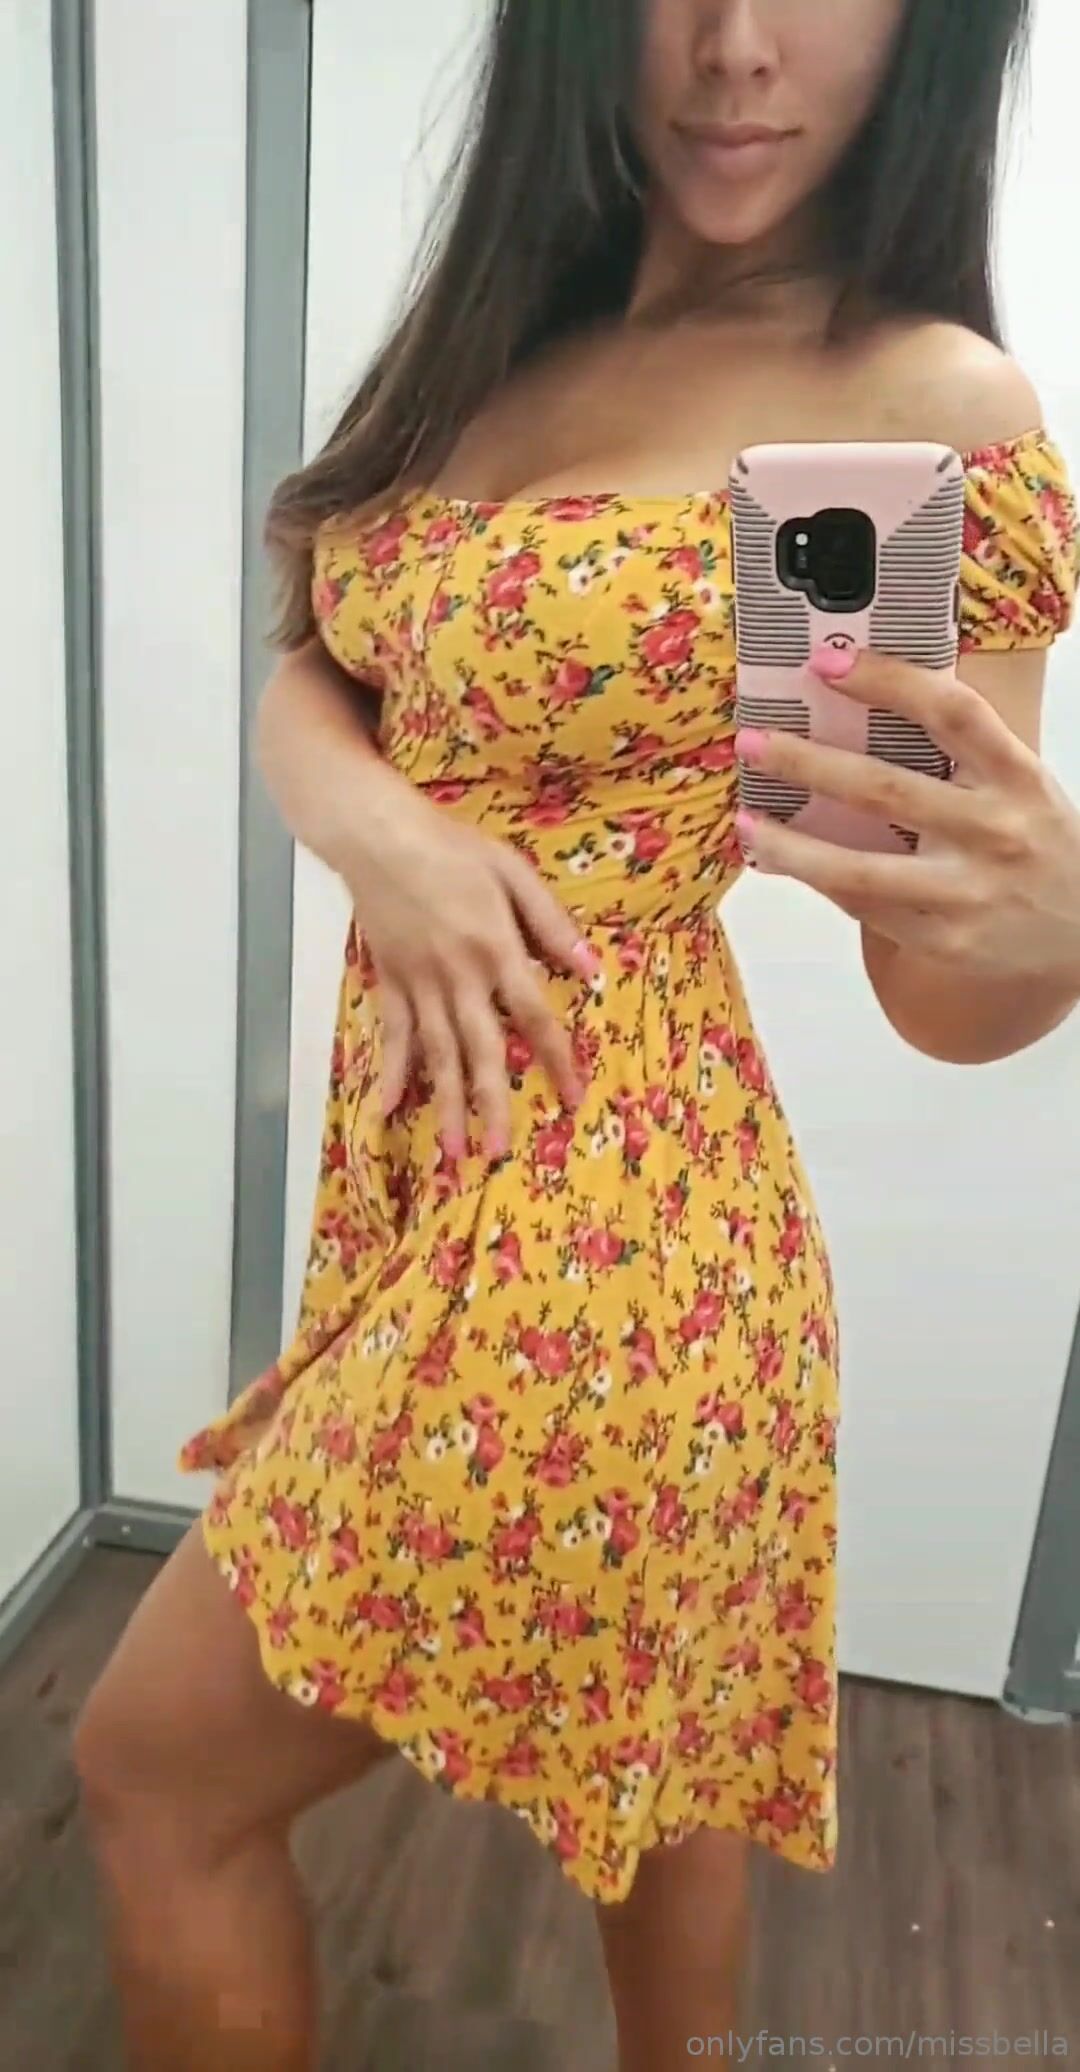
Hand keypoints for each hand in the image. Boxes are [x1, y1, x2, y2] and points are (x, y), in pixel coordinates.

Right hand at [341, 771, 596, 1160]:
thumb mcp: (513, 871)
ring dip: (445, 1104)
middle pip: (481, 1049)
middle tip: (498, 1152)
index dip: (555, 1060)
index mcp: (496, 948)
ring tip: (454, 1151)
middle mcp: (457, 976)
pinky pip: (393, 1034)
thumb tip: (591, 968)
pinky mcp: (390, 980)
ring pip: (436, 1054)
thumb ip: (550, 922)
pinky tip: (389, 1109)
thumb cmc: (451, 846)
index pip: (534, 1016)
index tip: (571, 1098)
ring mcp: (419, 983)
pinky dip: (391, 1072)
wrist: (377, 835)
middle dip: (491, 1103)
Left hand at [734, 646, 1079, 990]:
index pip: (952, 712)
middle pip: (887, 789)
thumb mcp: (1021, 783)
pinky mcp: (946, 941)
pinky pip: (866, 909)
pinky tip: (781, 862)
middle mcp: (994, 830)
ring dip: (791, 845)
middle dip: (809, 763)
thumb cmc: (1038, 843)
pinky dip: (818, 882)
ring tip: (745, 821)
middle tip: (753, 741)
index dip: (888, 680)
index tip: (827, 663)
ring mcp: (968, 892)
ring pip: (860, 868)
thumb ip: (962, 751)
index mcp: (1016, 775)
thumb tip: (866, 704)